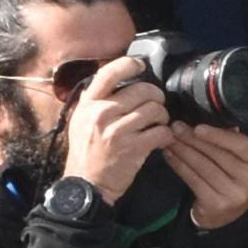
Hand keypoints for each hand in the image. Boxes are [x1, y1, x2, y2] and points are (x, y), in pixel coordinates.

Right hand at [58, 59, 171, 201]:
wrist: (87, 183)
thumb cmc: (86, 151)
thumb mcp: (80, 120)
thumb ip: (95, 100)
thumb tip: (109, 78)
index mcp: (89, 103)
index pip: (109, 72)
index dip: (129, 64)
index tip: (140, 66)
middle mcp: (103, 113)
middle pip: (143, 90)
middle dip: (156, 97)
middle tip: (157, 106)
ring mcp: (119, 130)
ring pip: (156, 109)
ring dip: (163, 117)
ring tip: (158, 124)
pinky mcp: (134, 147)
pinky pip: (162, 131)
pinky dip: (167, 135)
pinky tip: (161, 139)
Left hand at [158, 120, 247, 230]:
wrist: (227, 215)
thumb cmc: (230, 177)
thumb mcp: (237, 158)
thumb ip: (229, 139)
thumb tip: (208, 115)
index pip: (240, 144)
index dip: (218, 135)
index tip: (197, 126)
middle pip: (217, 154)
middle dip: (193, 139)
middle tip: (175, 127)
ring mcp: (235, 194)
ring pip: (203, 166)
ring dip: (182, 150)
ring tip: (169, 139)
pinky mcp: (217, 204)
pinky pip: (193, 179)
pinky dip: (179, 165)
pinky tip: (169, 155)